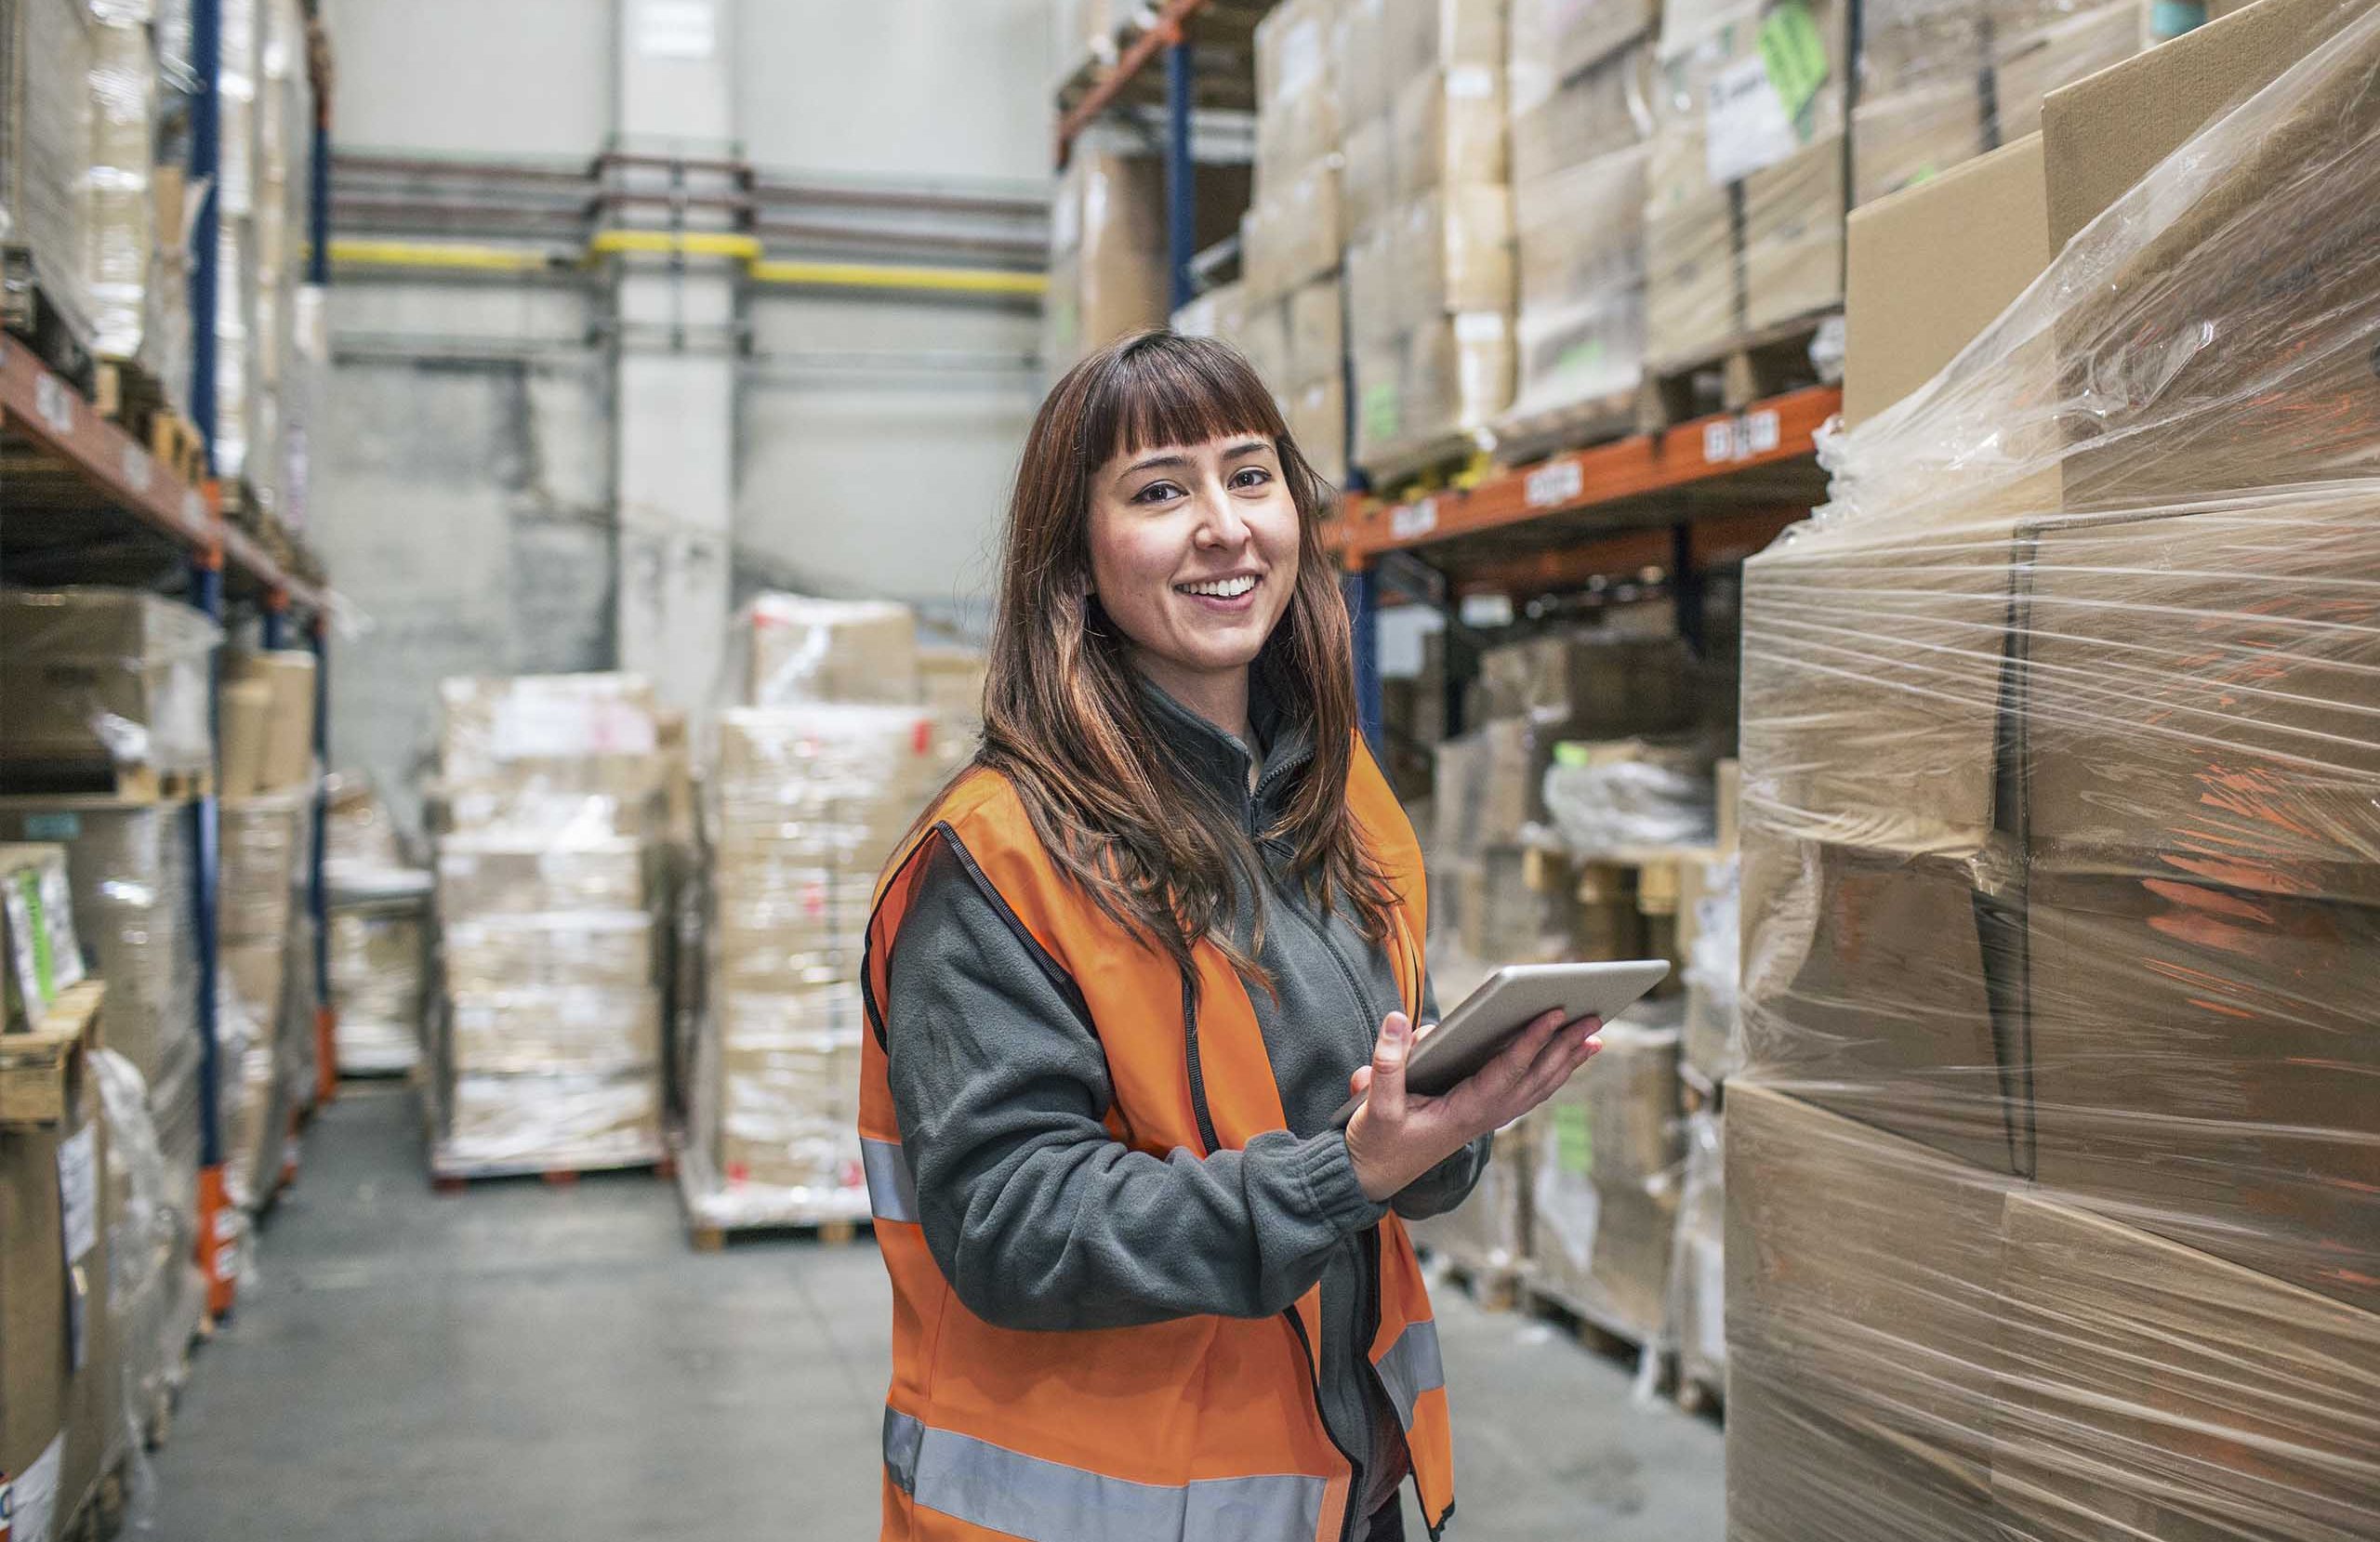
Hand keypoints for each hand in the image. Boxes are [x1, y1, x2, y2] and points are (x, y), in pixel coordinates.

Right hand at [1345, 1008, 1601, 1202]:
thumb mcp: (1374, 1106)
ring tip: (1593, 1036)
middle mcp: (1482, 1117)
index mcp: (1462, 1113)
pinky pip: (1525, 1093)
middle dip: (1565, 1047)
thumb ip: (1386, 1064)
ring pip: (1536, 1088)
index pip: (1506, 1072)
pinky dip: (1549, 1074)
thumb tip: (1397, 1019)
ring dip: (1566, 1062)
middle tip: (1594, 1017)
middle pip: (1534, 1079)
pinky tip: (1564, 1061)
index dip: (1531, 1042)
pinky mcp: (1480, 1117)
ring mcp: (1485, 1119)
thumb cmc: (1374, 1142)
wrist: (1371, 1178)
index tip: (1553, 1014)